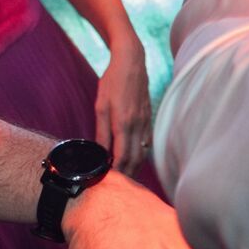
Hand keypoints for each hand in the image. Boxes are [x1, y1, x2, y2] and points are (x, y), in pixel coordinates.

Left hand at [95, 43, 152, 172]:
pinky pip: (146, 141)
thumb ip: (101, 131)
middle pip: (134, 159)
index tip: (108, 182)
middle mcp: (138, 125)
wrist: (132, 61)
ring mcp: (146, 121)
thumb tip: (100, 152)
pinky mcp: (148, 117)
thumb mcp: (101, 106)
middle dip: (126, 174)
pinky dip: (141, 154)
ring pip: (142, 152)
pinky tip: (134, 158)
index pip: (121, 157)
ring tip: (125, 177)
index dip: (116, 172)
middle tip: (116, 186)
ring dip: (135, 166)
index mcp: (124, 123)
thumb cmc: (112, 81)